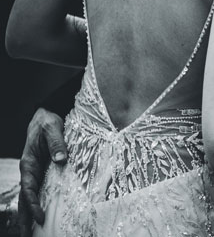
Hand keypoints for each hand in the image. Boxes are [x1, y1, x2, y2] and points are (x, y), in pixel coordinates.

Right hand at [18, 109, 66, 235]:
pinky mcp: (42, 172)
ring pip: (29, 198)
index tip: (40, 217)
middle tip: (26, 236)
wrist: (45, 116)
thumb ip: (56, 143)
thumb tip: (61, 160)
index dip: (33, 204)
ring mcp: (35, 173)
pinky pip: (38, 191)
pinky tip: (43, 215)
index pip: (28, 189)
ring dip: (29, 215)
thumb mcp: (52, 128)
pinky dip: (37, 204)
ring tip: (31, 233)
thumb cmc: (47, 121)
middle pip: (24, 199)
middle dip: (25, 218)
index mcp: (29, 163)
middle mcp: (29, 171)